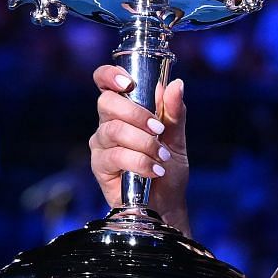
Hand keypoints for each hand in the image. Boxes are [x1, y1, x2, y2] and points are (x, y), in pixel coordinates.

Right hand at [89, 66, 188, 220]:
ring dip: (144, 143)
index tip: (128, 82)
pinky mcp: (100, 166)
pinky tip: (155, 170)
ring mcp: (101, 145)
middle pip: (107, 103)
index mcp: (124, 110)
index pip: (105, 82)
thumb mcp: (177, 137)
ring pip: (113, 130)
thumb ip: (174, 112)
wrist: (167, 202)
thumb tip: (176, 84)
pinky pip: (116, 156)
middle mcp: (107, 124)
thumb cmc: (168, 168)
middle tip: (159, 130)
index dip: (110, 75)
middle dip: (137, 114)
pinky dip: (140, 162)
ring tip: (162, 157)